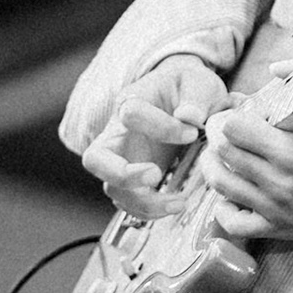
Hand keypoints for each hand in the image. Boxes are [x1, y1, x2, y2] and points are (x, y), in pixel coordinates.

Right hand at [80, 54, 228, 218]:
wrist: (184, 98)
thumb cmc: (187, 88)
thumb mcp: (197, 82)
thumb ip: (196, 96)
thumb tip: (189, 116)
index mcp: (131, 101)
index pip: (131, 114)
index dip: (162, 126)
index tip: (193, 132)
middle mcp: (118, 134)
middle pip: (95, 159)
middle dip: (121, 173)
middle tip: (155, 175)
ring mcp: (123, 160)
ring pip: (113, 188)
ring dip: (143, 202)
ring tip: (179, 203)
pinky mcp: (134, 180)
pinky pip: (130, 202)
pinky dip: (150, 211)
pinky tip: (176, 206)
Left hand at [198, 57, 292, 240]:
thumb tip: (274, 69)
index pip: (235, 131)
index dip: (234, 117)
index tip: (243, 113)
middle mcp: (281, 184)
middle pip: (224, 155)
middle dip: (218, 137)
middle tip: (225, 129)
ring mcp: (278, 210)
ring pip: (222, 187)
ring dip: (215, 166)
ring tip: (220, 154)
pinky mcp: (279, 228)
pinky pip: (234, 224)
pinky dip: (224, 207)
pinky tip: (230, 192)